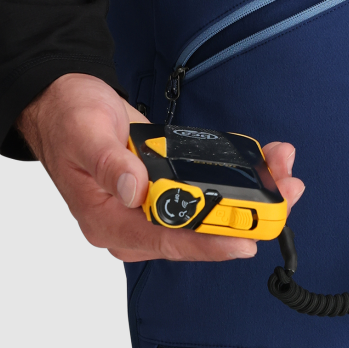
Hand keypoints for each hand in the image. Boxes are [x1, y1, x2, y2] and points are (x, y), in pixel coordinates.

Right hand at [17, 73, 305, 259]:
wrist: (63, 103)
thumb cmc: (69, 119)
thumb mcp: (85, 134)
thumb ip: (109, 163)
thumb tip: (134, 190)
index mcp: (107, 221)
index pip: (163, 241)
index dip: (206, 244)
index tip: (244, 241)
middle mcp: (132, 223)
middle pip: (195, 235)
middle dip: (243, 218)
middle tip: (284, 196)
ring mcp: (151, 208)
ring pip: (207, 216)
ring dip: (249, 197)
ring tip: (285, 176)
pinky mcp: (166, 189)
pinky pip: (205, 194)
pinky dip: (237, 180)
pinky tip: (265, 165)